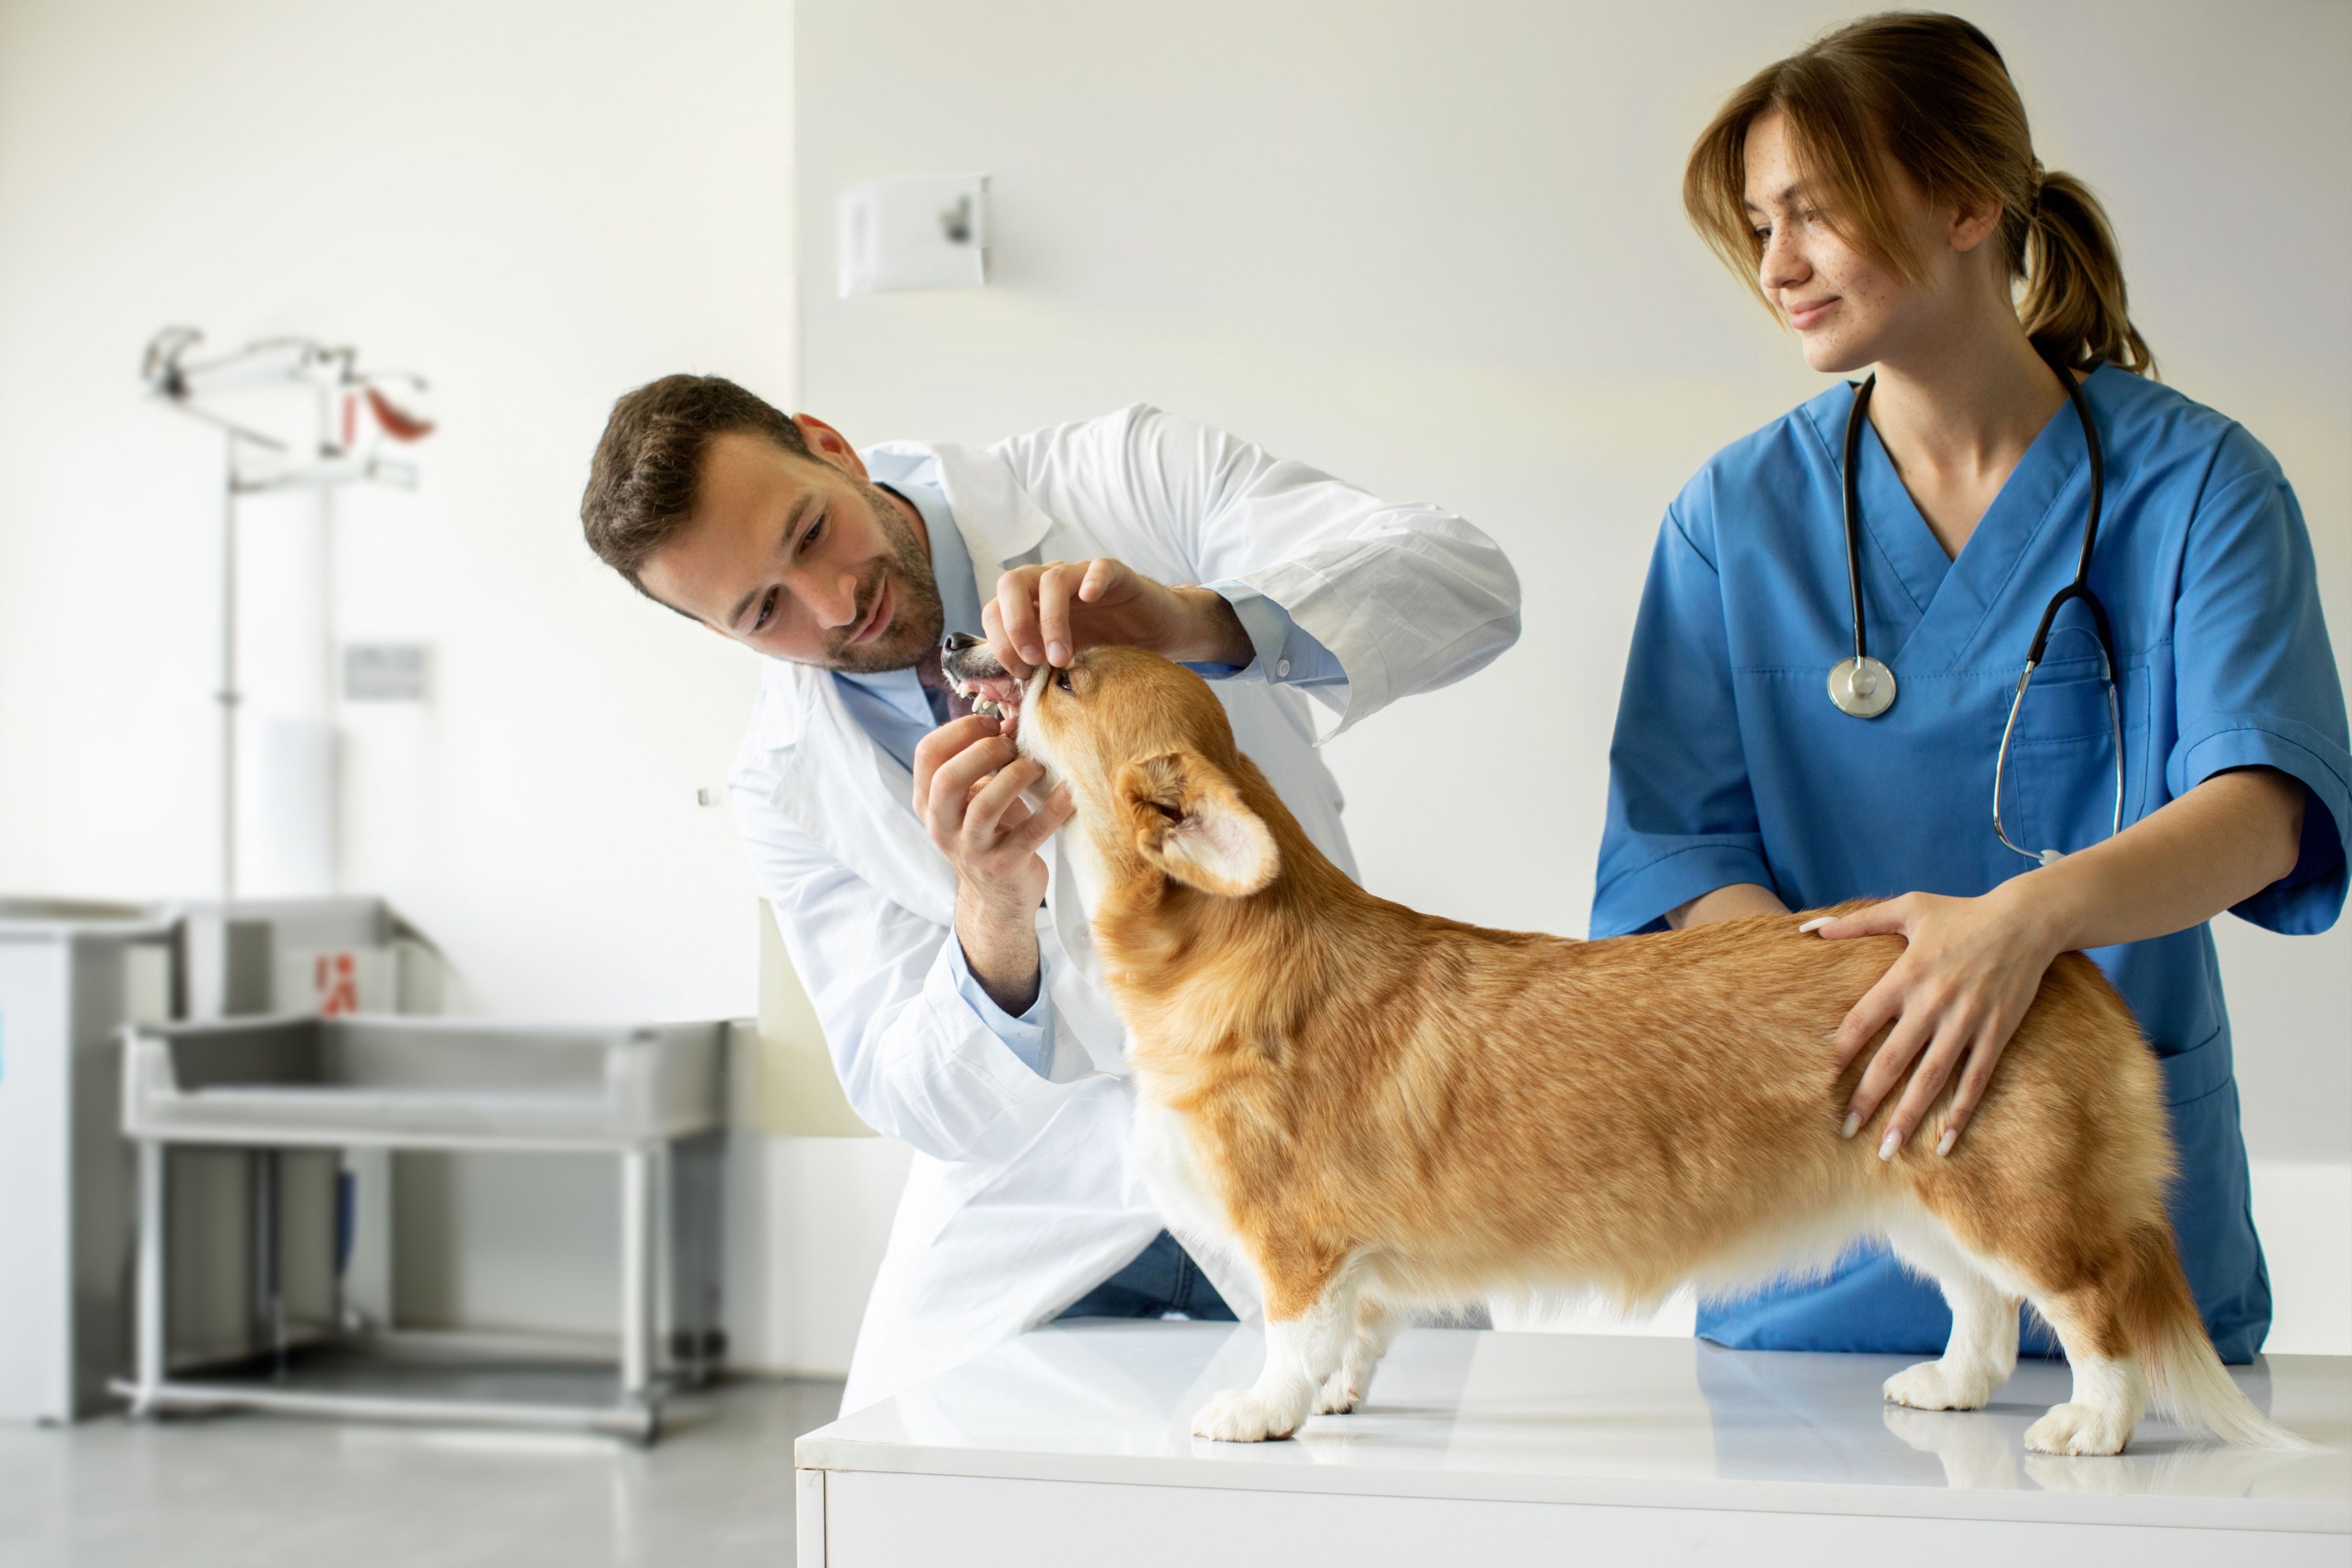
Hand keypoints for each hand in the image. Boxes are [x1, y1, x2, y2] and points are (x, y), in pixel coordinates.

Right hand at [911, 714, 1075, 1011]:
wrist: (998, 896)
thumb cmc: (990, 832)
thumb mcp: (974, 796)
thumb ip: (983, 760)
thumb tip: (1013, 719)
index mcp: (928, 802)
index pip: (927, 753)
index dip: (961, 729)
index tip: (993, 724)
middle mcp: (941, 826)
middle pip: (949, 778)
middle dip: (985, 751)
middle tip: (1012, 745)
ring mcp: (970, 849)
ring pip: (986, 805)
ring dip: (1016, 775)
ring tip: (1036, 767)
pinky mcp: (1004, 866)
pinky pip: (1031, 833)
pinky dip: (1054, 808)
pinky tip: (1069, 791)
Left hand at [982, 557, 1250, 676]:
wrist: (1157, 637)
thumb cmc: (1107, 651)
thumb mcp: (1064, 666)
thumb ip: (1034, 672)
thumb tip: (999, 692)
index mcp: (1032, 606)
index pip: (995, 610)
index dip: (1001, 641)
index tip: (1021, 673)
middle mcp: (1050, 586)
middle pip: (1011, 583)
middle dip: (1015, 624)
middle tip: (1033, 660)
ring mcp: (1081, 576)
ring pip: (1051, 579)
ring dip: (1051, 620)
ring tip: (1063, 657)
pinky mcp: (1116, 575)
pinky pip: (1098, 567)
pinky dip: (1091, 580)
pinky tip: (1091, 598)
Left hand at [1812, 885, 2062, 1158]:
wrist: (2026, 920)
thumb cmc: (1960, 913)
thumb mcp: (1908, 907)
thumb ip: (1857, 921)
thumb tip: (1810, 930)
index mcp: (1905, 974)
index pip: (1861, 1021)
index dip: (1839, 1052)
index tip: (1818, 1082)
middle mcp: (1933, 1002)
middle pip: (1892, 1059)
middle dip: (1867, 1098)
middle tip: (1844, 1132)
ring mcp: (1967, 1021)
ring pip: (1932, 1078)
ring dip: (1909, 1116)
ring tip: (1888, 1149)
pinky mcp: (1997, 1033)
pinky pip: (1976, 1080)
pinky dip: (1960, 1112)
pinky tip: (1944, 1142)